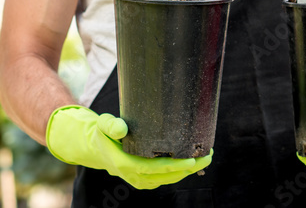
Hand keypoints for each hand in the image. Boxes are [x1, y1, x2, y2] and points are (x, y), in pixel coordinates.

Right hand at [45, 105, 211, 189]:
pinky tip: (193, 162)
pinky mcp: (146, 178)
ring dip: (188, 171)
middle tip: (208, 157)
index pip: (154, 169)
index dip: (174, 166)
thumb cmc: (103, 133)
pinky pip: (166, 178)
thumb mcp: (102, 125)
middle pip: (166, 176)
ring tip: (206, 158)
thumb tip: (121, 128)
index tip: (191, 161)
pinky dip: (180, 171)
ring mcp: (141, 179)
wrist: (97, 147)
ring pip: (168, 179)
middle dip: (189, 168)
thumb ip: (110, 125)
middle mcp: (134, 176)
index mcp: (126, 164)